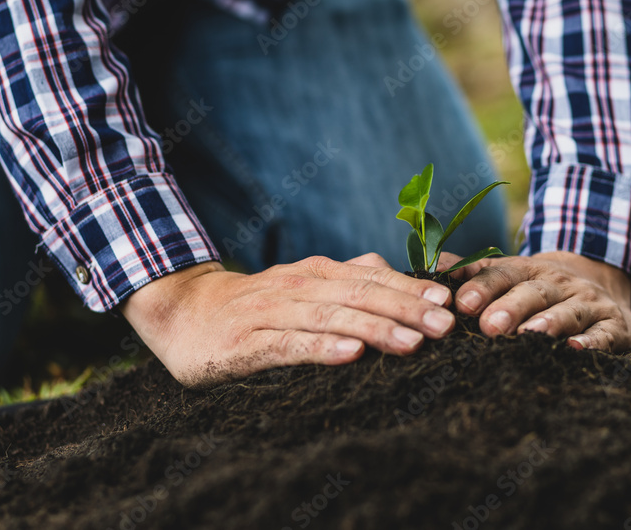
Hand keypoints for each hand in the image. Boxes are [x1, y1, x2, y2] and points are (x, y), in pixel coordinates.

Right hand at [120, 254, 455, 386]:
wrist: (181, 312)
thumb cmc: (253, 305)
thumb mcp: (301, 285)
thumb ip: (345, 279)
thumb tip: (393, 272)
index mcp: (316, 272)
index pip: (371, 277)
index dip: (411, 288)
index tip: (449, 302)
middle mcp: (297, 286)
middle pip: (359, 295)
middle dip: (406, 309)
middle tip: (445, 327)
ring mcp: (271, 313)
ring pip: (330, 317)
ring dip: (375, 329)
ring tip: (413, 344)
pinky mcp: (246, 343)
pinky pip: (289, 346)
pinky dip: (321, 349)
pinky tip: (350, 357)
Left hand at [438, 251, 630, 351]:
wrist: (599, 282)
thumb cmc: (535, 288)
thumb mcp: (505, 274)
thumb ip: (468, 272)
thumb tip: (426, 265)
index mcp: (525, 271)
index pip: (501, 275)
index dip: (481, 288)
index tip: (462, 304)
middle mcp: (557, 283)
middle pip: (533, 292)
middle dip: (511, 307)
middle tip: (490, 326)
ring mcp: (587, 303)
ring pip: (568, 311)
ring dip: (548, 323)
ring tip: (529, 336)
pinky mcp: (614, 326)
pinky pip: (604, 334)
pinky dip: (591, 342)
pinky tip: (576, 350)